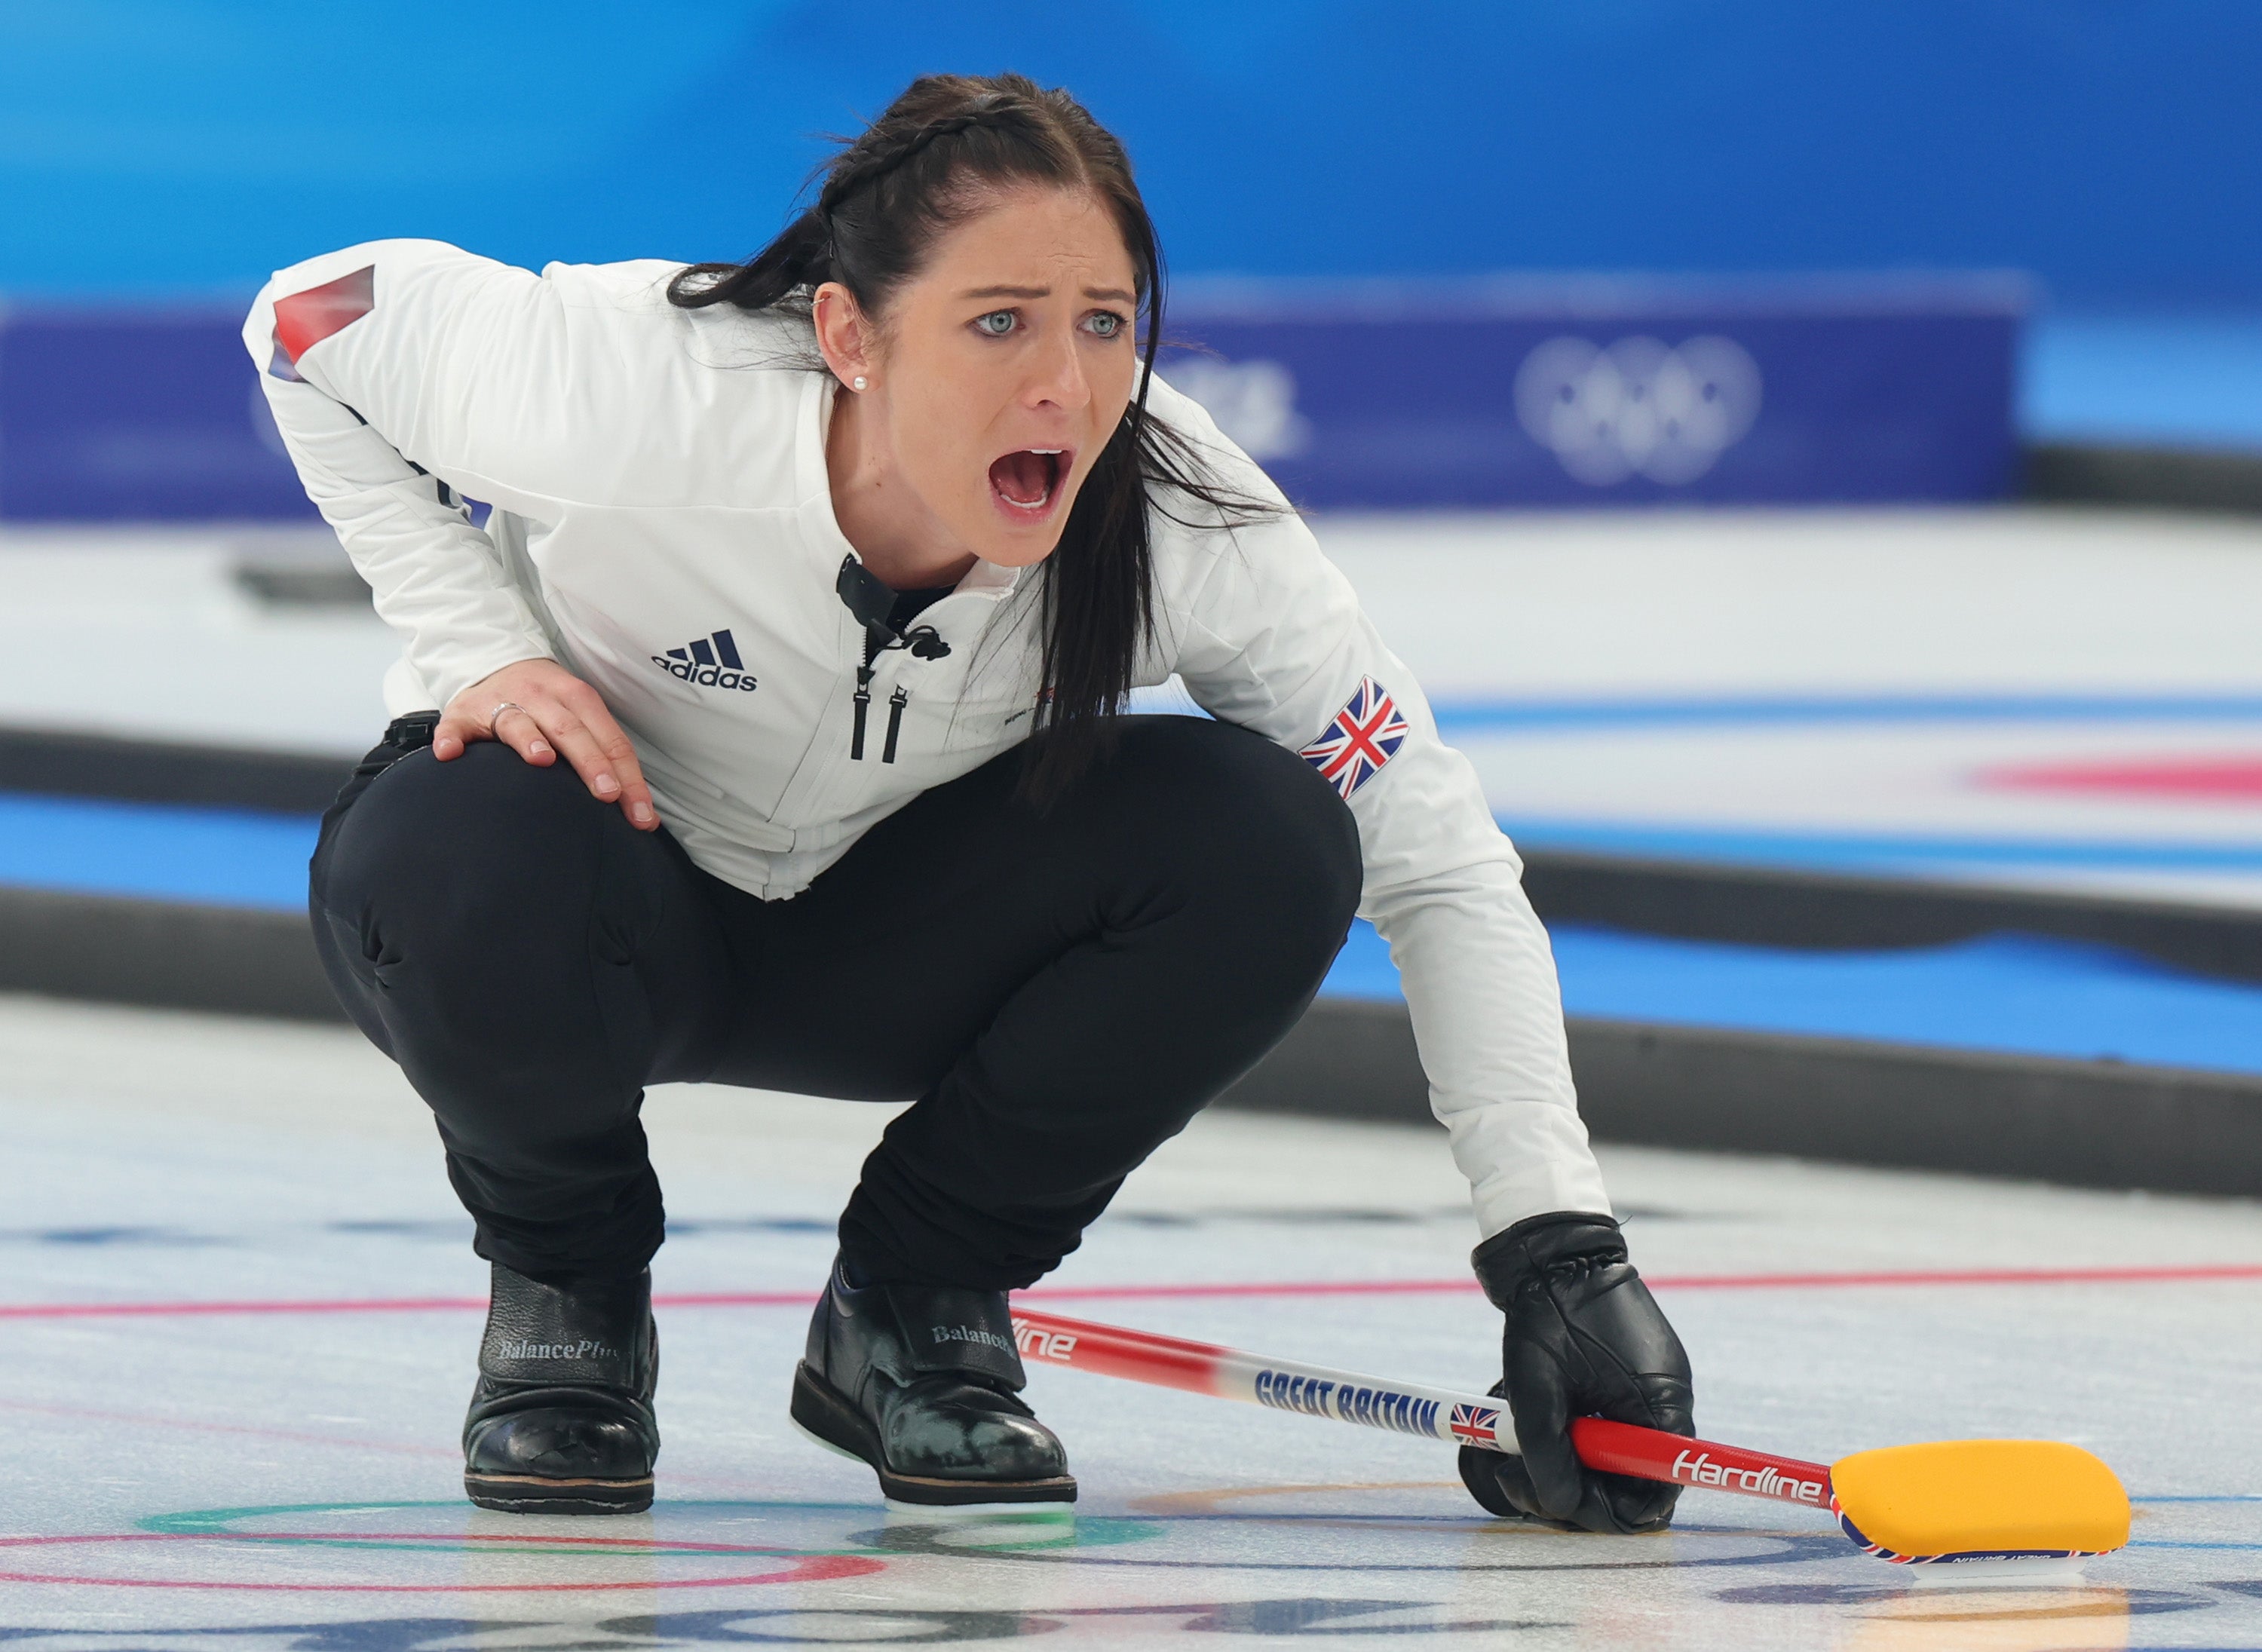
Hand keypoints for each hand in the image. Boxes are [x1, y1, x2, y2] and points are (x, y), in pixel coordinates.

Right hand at [436, 658, 657, 830]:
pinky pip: (454, 725)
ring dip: (530, 739)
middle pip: (571, 730)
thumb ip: (604, 753)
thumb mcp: (580, 716)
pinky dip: (451, 738)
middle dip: (592, 762)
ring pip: (517, 721)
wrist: (494, 663)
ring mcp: (500, 702)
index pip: (610, 740)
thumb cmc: (547, 702)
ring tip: (542, 760)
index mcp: (577, 699)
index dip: (628, 777)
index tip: (641, 813)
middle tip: (607, 793)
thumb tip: (641, 810)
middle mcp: (541, 696)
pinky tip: (450, 754)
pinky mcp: (463, 713)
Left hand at [1458, 1213, 1693, 1532]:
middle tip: (1514, 1472)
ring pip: (1605, 1457)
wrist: (1551, 1252)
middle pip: (1626, 1482)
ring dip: (1558, 1457)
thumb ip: (1550, 1456)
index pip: (1654, 1494)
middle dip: (1569, 1486)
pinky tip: (1526, 1412)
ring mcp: (1642, 1391)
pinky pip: (1597, 1426)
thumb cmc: (1548, 1313)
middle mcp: (1661, 1405)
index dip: (1606, 1510)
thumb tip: (1558, 1506)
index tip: (1556, 1498)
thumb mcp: (1538, 1390)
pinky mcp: (1620, 1380)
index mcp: (1660, 1408)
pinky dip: (1562, 1430)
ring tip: (1513, 1433)